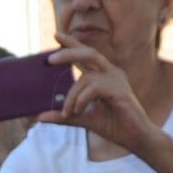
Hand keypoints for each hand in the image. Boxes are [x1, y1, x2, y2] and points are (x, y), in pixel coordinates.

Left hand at [42, 44, 168, 164]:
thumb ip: (63, 116)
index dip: (72, 44)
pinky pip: (94, 88)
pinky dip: (82, 99)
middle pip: (88, 53)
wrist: (133, 137)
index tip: (56, 35)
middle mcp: (110, 73)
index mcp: (102, 76)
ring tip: (67, 113)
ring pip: (86, 77)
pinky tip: (78, 110)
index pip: (85, 55)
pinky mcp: (119, 89)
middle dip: (69, 52)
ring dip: (71, 96)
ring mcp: (116, 79)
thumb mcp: (82, 119)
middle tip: (49, 60)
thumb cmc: (112, 126)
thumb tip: (39, 117)